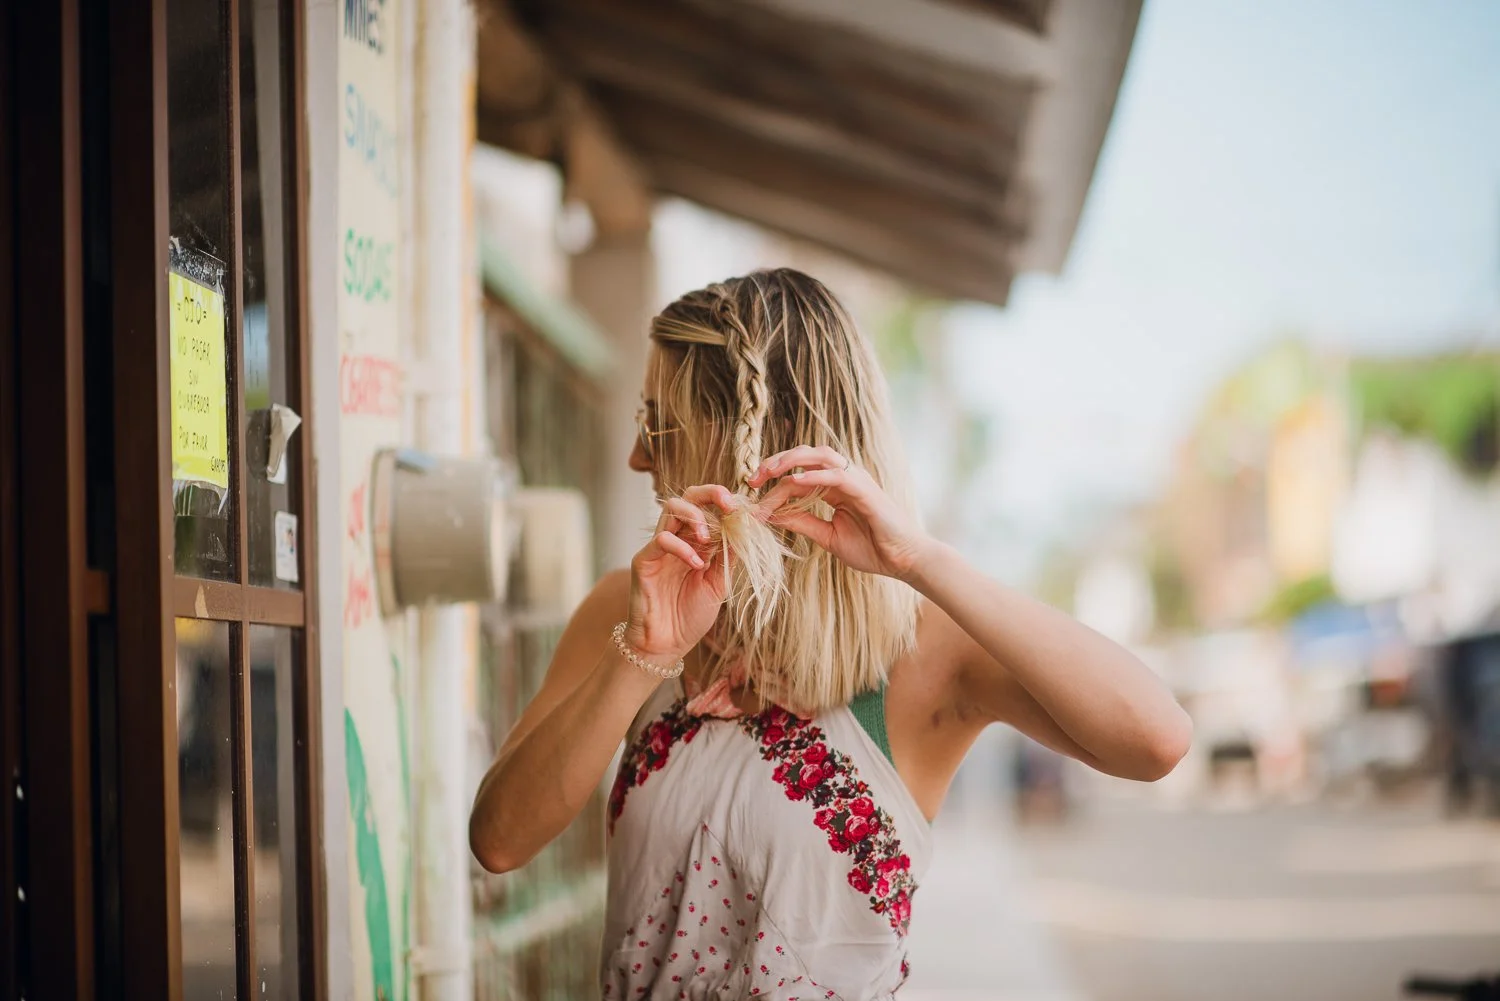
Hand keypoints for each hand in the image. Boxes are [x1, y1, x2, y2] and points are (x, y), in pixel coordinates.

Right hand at [625, 485, 737, 661]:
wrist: (666, 645)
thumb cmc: (690, 615)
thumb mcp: (719, 583)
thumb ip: (730, 556)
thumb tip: (750, 527)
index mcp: (696, 542)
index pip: (708, 507)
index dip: (727, 502)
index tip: (748, 509)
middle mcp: (677, 539)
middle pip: (687, 497)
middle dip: (710, 493)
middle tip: (729, 504)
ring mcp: (659, 548)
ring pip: (670, 509)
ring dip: (695, 516)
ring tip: (708, 538)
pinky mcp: (643, 561)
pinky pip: (661, 540)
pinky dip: (682, 548)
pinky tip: (696, 565)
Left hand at [749, 446, 930, 580]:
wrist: (903, 560)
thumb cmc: (872, 548)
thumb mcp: (827, 536)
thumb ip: (801, 522)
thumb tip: (770, 516)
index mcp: (834, 487)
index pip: (797, 476)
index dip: (773, 486)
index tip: (752, 502)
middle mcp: (843, 478)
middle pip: (805, 456)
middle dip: (776, 462)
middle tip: (753, 478)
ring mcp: (855, 480)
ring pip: (819, 457)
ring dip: (792, 460)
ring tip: (769, 471)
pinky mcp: (865, 489)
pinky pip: (836, 475)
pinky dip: (814, 476)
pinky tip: (794, 482)